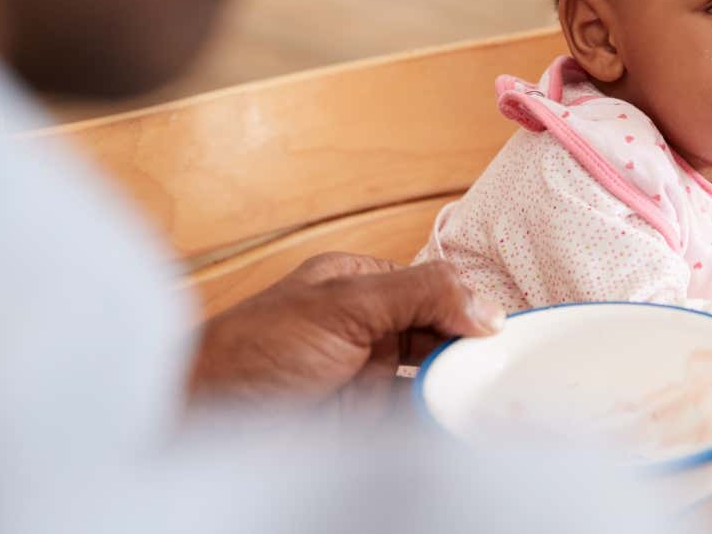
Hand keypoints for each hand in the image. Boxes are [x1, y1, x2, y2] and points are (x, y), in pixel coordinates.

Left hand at [189, 253, 505, 404]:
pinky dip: (442, 422)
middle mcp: (365, 328)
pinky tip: (466, 423)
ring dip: (461, 387)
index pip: (433, 288)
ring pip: (432, 380)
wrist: (201, 424)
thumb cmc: (251, 352)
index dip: (470, 307)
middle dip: (472, 349)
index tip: (506, 330)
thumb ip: (418, 294)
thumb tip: (486, 306)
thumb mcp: (342, 304)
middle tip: (510, 367)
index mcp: (357, 284)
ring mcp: (365, 379)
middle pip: (439, 334)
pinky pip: (415, 421)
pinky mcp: (362, 427)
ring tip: (498, 397)